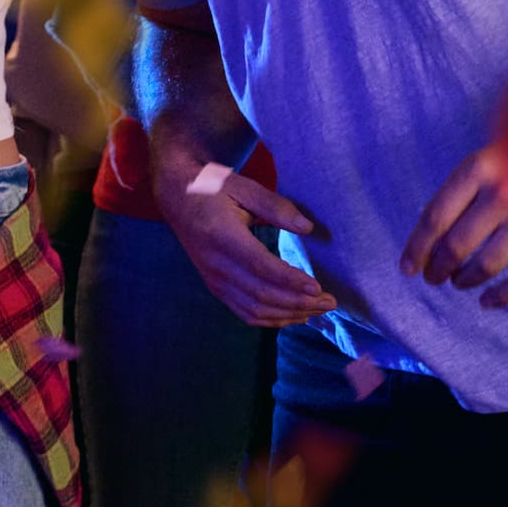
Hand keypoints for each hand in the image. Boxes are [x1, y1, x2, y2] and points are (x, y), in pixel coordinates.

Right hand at [152, 144, 339, 328]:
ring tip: (318, 311)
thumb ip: (276, 207)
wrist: (177, 196)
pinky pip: (244, 312)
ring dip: (289, 314)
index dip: (290, 280)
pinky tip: (294, 316)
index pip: (260, 266)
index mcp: (222, 236)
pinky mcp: (215, 286)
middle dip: (299, 302)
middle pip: (261, 294)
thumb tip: (307, 228)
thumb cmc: (213, 187)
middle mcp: (216, 264)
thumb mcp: (244, 187)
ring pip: (255, 309)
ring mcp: (214, 279)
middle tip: (330, 303)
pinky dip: (272, 319)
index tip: (318, 287)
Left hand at [408, 120, 507, 305]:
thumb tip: (429, 236)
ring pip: (487, 264)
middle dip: (439, 267)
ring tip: (458, 282)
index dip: (417, 247)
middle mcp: (504, 191)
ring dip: (466, 279)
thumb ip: (462, 190)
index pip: (435, 216)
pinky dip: (502, 296)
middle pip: (457, 244)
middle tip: (434, 277)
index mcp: (480, 168)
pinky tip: (488, 301)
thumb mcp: (489, 156)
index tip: (408, 267)